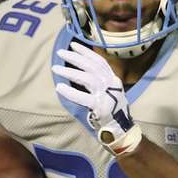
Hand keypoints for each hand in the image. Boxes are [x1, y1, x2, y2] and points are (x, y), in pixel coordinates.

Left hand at [52, 41, 142, 155]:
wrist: (121, 131)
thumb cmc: (111, 112)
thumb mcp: (108, 93)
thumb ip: (98, 82)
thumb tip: (80, 70)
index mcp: (113, 80)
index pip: (99, 61)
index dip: (86, 52)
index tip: (73, 45)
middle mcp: (111, 84)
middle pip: (92, 66)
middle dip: (75, 58)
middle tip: (60, 53)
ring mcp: (107, 95)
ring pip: (87, 78)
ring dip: (70, 72)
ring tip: (55, 69)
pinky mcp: (101, 107)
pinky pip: (83, 97)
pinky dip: (71, 92)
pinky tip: (59, 87)